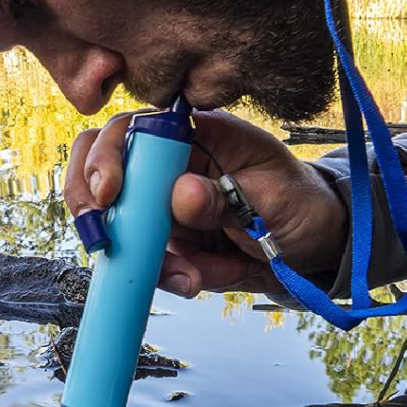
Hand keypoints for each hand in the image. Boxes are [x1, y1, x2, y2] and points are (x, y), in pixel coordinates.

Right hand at [64, 111, 347, 296]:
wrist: (312, 246)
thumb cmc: (300, 204)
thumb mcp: (275, 199)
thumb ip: (227, 197)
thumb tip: (181, 193)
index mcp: (197, 134)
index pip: (135, 129)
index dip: (110, 154)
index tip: (109, 193)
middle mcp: (170, 164)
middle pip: (101, 167)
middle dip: (94, 204)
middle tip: (104, 239)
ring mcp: (162, 203)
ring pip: (119, 224)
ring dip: (146, 258)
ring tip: (193, 277)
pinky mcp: (166, 240)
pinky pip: (146, 260)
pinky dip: (168, 276)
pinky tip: (201, 278)